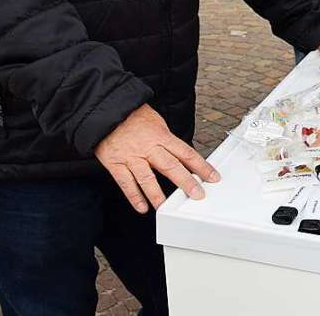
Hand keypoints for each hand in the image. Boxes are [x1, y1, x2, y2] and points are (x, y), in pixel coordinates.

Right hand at [95, 104, 219, 213]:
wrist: (106, 111)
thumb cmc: (133, 116)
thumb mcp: (157, 122)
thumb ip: (167, 140)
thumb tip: (180, 154)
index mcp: (161, 136)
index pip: (186, 153)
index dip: (201, 166)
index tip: (213, 176)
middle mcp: (148, 148)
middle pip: (171, 167)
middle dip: (186, 182)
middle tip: (198, 195)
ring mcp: (132, 157)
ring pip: (147, 179)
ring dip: (158, 195)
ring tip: (166, 208)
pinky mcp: (115, 164)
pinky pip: (126, 183)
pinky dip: (134, 197)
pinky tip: (142, 207)